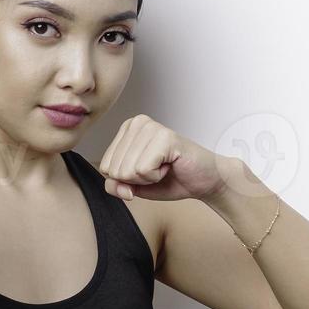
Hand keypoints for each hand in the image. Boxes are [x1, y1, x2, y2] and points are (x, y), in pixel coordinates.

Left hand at [98, 115, 230, 201]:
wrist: (203, 180)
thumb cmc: (170, 179)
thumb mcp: (134, 185)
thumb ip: (115, 185)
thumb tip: (117, 184)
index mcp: (126, 130)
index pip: (105, 167)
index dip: (126, 180)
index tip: (147, 171)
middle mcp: (136, 123)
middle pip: (115, 170)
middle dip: (137, 179)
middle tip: (158, 169)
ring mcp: (151, 127)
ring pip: (128, 170)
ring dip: (148, 177)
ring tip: (164, 166)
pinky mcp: (165, 137)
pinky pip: (143, 170)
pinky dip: (157, 176)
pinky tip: (169, 165)